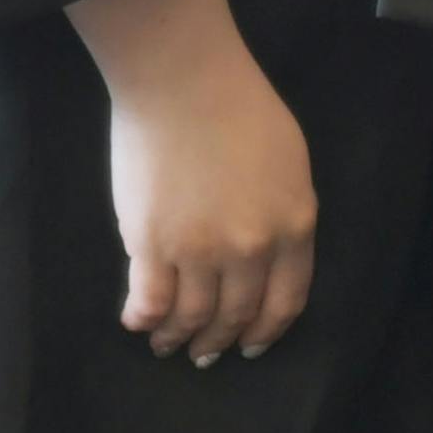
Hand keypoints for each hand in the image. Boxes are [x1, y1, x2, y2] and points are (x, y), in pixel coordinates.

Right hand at [68, 0, 314, 363]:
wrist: (182, 77)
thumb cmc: (238, 103)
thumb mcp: (289, 161)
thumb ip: (285, 211)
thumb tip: (268, 249)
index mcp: (293, 227)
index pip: (284, 302)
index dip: (265, 331)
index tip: (251, 345)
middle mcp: (252, 250)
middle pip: (236, 315)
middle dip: (220, 342)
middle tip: (205, 354)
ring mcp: (200, 251)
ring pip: (192, 316)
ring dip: (179, 337)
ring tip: (167, 345)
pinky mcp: (152, 243)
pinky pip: (149, 300)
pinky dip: (143, 318)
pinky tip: (138, 322)